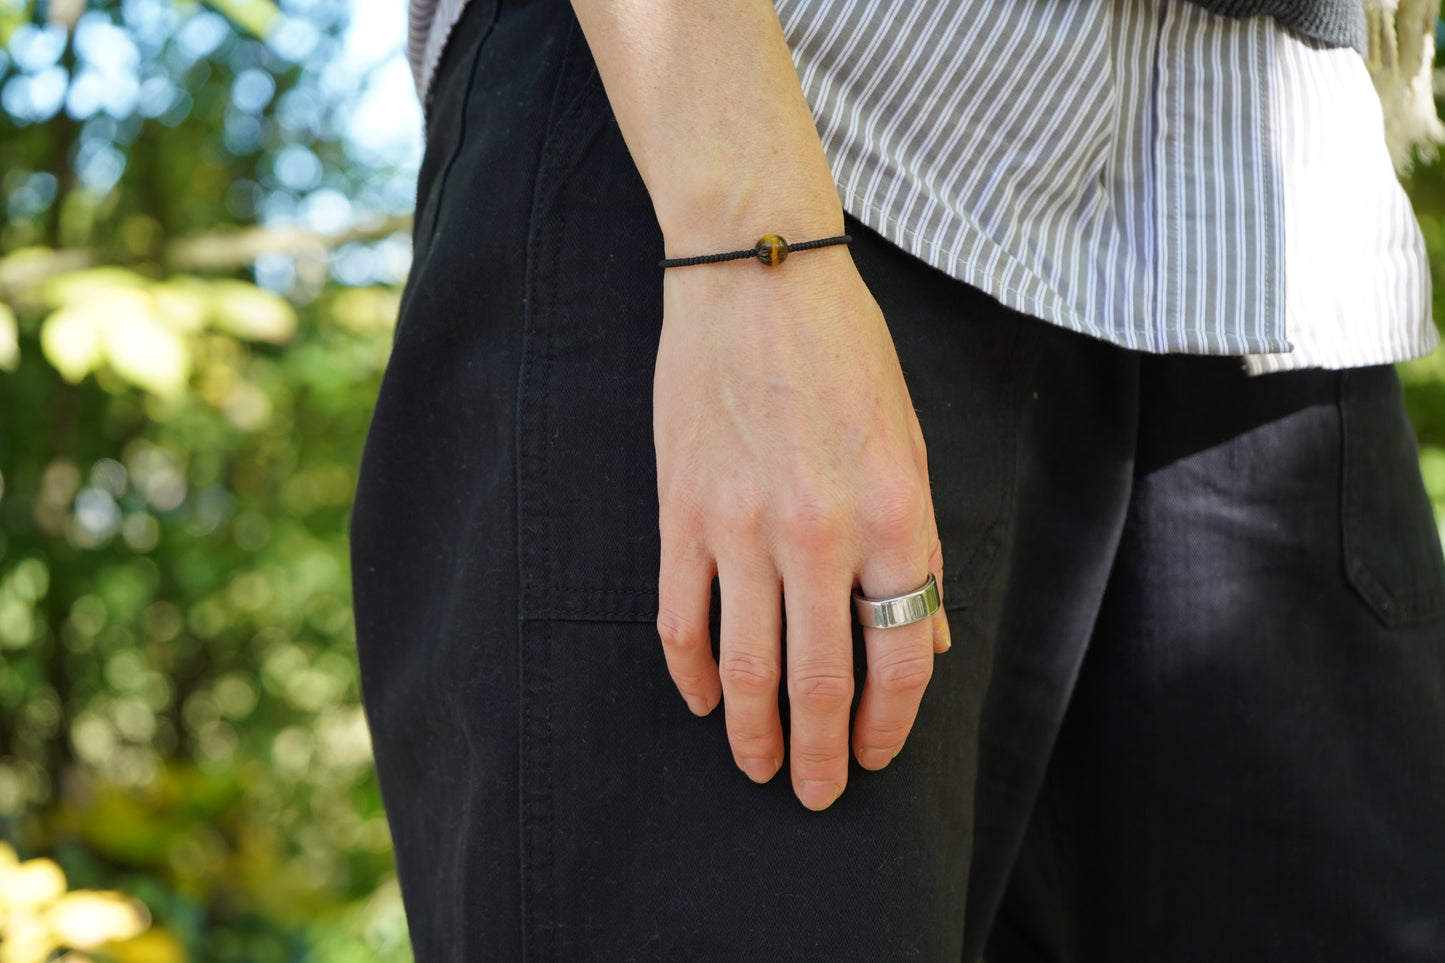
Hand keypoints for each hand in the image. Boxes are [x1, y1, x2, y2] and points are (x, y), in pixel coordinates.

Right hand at [653, 245, 950, 810]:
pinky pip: (681, 618)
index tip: (878, 757)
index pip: (898, 656)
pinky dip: (690, 673)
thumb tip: (927, 640)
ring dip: (754, 734)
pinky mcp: (681, 511)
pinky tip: (702, 701)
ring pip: (744, 666)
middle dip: (821, 756)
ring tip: (759, 769)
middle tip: (817, 796)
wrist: (755, 275)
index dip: (889, 725)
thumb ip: (919, 549)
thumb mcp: (912, 445)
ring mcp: (741, 526)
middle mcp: (820, 533)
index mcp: (893, 515)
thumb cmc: (847, 354)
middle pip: (819, 682)